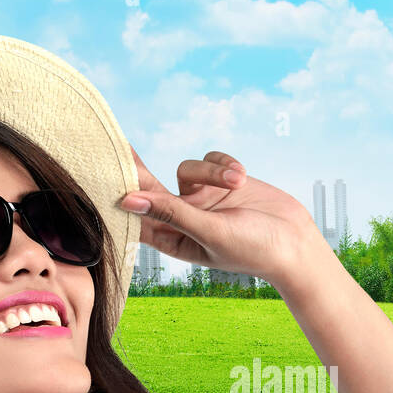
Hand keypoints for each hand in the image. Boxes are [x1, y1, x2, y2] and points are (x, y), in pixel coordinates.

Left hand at [118, 146, 330, 287]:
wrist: (295, 243)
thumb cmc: (253, 249)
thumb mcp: (210, 232)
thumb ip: (171, 212)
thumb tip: (129, 200)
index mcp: (173, 238)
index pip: (136, 213)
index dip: (118, 192)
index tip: (98, 171)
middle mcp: (183, 217)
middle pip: (151, 185)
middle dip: (139, 166)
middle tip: (116, 142)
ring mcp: (202, 198)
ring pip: (189, 167)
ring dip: (212, 170)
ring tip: (237, 182)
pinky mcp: (221, 181)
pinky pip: (212, 158)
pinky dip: (226, 164)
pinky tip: (242, 177)